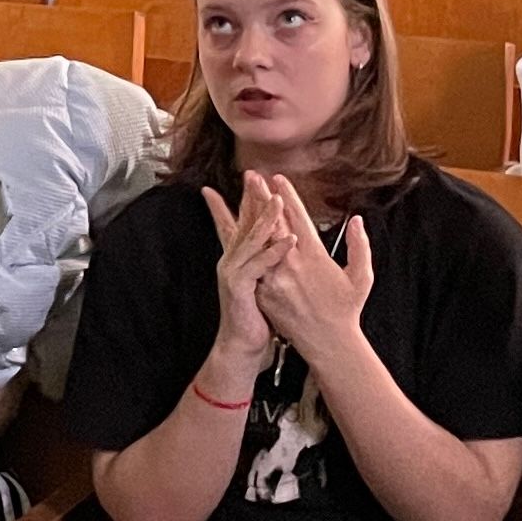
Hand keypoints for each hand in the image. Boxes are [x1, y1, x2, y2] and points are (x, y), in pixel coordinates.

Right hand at [198, 183, 279, 371]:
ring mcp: (234, 271)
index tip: (247, 179)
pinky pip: (259, 264)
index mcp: (241, 258)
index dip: (244, 200)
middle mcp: (233, 260)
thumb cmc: (258, 317)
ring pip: (251, 239)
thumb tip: (283, 242)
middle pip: (242, 222)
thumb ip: (269, 262)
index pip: (240, 221)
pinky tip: (289, 239)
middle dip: (249, 197)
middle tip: (253, 175)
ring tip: (278, 200)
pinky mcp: (239, 286)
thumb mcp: (264, 284)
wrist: (243, 345)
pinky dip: (274, 250)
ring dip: (265, 218)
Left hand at [248, 174, 375, 358]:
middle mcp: (292, 264)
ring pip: (259, 240)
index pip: (298, 219)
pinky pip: (252, 264)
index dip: (287, 197)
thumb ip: (360, 247)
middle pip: (273, 224)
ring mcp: (275, 278)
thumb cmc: (347, 310)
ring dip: (250, 216)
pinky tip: (235, 230)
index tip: (277, 179)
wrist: (328, 343)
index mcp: (316, 256)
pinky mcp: (264, 292)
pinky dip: (244, 245)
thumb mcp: (362, 277)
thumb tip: (357, 221)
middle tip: (251, 177)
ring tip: (240, 197)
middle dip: (262, 199)